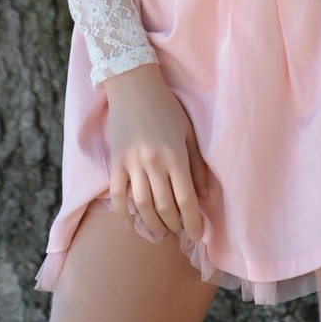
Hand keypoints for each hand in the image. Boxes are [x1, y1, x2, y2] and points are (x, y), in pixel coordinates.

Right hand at [102, 62, 209, 242]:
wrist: (134, 85)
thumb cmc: (166, 108)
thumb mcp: (188, 133)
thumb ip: (197, 166)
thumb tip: (205, 197)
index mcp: (176, 155)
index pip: (186, 200)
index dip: (192, 223)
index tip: (197, 236)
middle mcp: (154, 162)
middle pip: (165, 207)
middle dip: (174, 227)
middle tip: (179, 234)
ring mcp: (131, 163)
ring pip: (142, 206)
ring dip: (152, 225)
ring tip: (160, 232)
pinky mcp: (115, 161)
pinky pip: (117, 194)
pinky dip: (123, 212)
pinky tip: (132, 221)